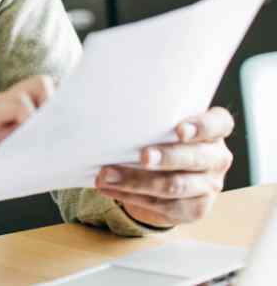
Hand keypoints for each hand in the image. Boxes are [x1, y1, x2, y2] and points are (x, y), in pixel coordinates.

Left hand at [96, 107, 234, 227]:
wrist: (173, 182)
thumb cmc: (164, 141)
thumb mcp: (166, 127)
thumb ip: (155, 121)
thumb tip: (116, 115)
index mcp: (215, 131)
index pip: (219, 124)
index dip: (202, 127)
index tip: (180, 130)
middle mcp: (218, 158)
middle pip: (194, 158)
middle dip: (166, 157)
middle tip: (143, 156)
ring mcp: (209, 186)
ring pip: (174, 185)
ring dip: (136, 181)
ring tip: (106, 174)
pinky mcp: (195, 209)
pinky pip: (160, 204)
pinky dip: (129, 195)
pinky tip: (108, 188)